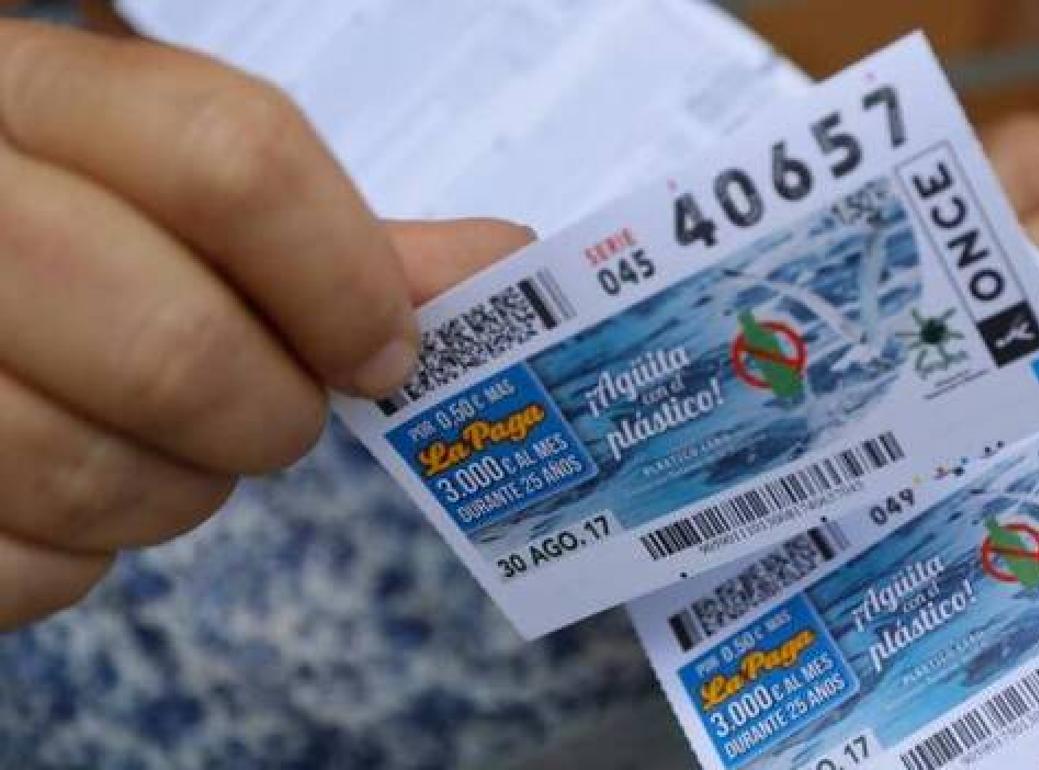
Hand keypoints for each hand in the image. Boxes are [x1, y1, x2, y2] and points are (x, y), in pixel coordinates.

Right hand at [0, 20, 532, 628]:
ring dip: (182, 484)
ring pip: (98, 472)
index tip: (388, 351)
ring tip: (167, 440)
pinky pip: (35, 570)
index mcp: (27, 97)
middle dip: (274, 410)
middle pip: (178, 343)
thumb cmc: (66, 232)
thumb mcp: (157, 185)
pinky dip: (86, 553)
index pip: (233, 162)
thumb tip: (501, 264)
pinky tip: (72, 484)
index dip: (348, 279)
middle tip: (281, 411)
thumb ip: (318, 226)